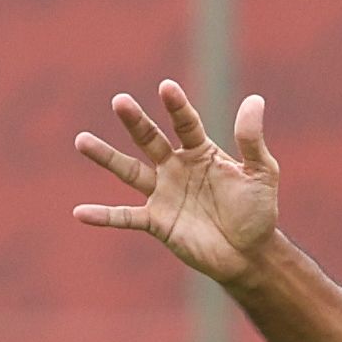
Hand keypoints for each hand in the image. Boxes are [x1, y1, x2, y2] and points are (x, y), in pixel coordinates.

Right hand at [73, 82, 278, 284]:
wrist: (249, 254)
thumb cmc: (258, 211)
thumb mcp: (261, 173)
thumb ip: (251, 140)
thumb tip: (254, 99)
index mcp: (200, 151)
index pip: (186, 123)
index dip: (177, 106)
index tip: (166, 88)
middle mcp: (176, 167)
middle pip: (150, 139)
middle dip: (136, 122)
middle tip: (120, 101)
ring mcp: (163, 194)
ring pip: (129, 171)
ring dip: (106, 156)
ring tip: (81, 140)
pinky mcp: (156, 222)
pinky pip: (126, 217)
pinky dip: (104, 216)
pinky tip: (80, 213)